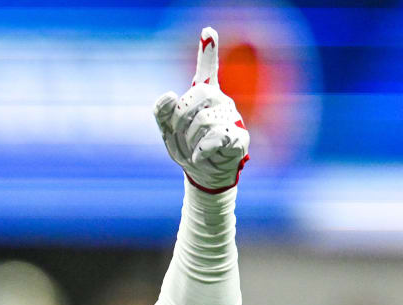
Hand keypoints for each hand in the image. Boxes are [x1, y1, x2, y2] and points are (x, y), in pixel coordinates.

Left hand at [153, 27, 250, 192]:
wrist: (202, 174)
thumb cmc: (187, 148)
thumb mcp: (167, 131)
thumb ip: (162, 112)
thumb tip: (170, 94)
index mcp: (203, 96)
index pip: (206, 70)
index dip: (208, 50)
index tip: (207, 31)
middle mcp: (220, 101)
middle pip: (192, 100)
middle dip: (179, 124)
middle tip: (181, 140)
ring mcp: (232, 117)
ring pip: (202, 121)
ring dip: (189, 142)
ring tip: (193, 152)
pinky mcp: (240, 136)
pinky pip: (215, 137)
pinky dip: (201, 151)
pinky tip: (201, 157)